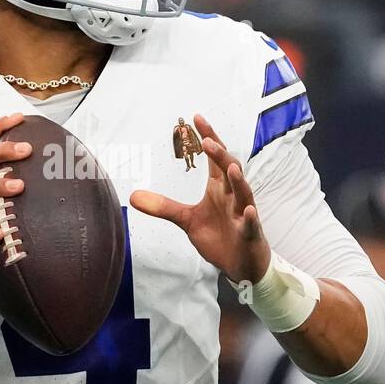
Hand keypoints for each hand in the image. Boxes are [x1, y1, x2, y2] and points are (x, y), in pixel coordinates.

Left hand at [130, 114, 270, 284]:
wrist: (241, 264)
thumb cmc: (220, 236)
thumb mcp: (187, 220)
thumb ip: (164, 206)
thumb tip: (133, 196)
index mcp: (219, 188)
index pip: (215, 158)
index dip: (208, 137)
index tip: (196, 118)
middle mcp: (233, 196)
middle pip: (229, 170)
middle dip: (219, 155)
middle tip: (207, 140)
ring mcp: (244, 214)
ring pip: (244, 193)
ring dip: (239, 181)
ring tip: (232, 167)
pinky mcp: (250, 234)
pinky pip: (251, 224)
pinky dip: (250, 217)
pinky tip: (248, 210)